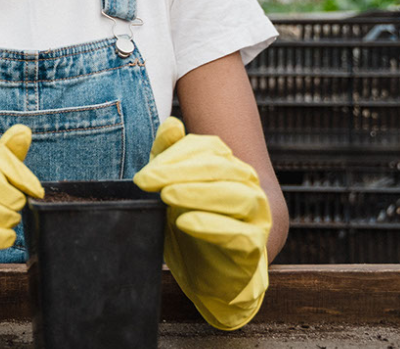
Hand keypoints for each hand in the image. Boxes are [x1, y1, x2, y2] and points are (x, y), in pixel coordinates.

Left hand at [133, 117, 270, 330]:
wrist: (210, 277)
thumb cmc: (191, 227)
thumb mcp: (171, 190)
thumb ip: (169, 157)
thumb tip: (172, 123)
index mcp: (229, 166)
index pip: (207, 148)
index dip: (175, 156)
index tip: (143, 174)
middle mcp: (248, 185)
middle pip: (219, 168)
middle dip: (179, 171)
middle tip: (146, 181)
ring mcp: (256, 216)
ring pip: (237, 196)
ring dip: (198, 193)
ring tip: (167, 196)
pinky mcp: (254, 247)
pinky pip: (240, 234)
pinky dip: (212, 226)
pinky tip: (185, 222)